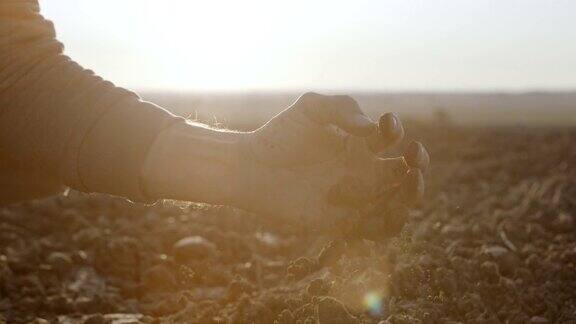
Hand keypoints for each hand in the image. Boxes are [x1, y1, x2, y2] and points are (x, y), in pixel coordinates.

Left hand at [143, 92, 428, 238]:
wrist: (251, 168)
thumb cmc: (279, 136)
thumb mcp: (311, 109)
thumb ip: (343, 108)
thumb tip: (371, 131)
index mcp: (357, 145)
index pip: (392, 139)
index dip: (396, 130)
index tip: (384, 126)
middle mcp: (361, 171)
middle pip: (406, 171)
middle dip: (419, 161)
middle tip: (412, 156)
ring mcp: (355, 198)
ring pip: (399, 201)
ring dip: (411, 192)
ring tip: (405, 180)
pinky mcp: (344, 223)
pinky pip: (378, 228)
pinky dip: (391, 220)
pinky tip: (385, 206)